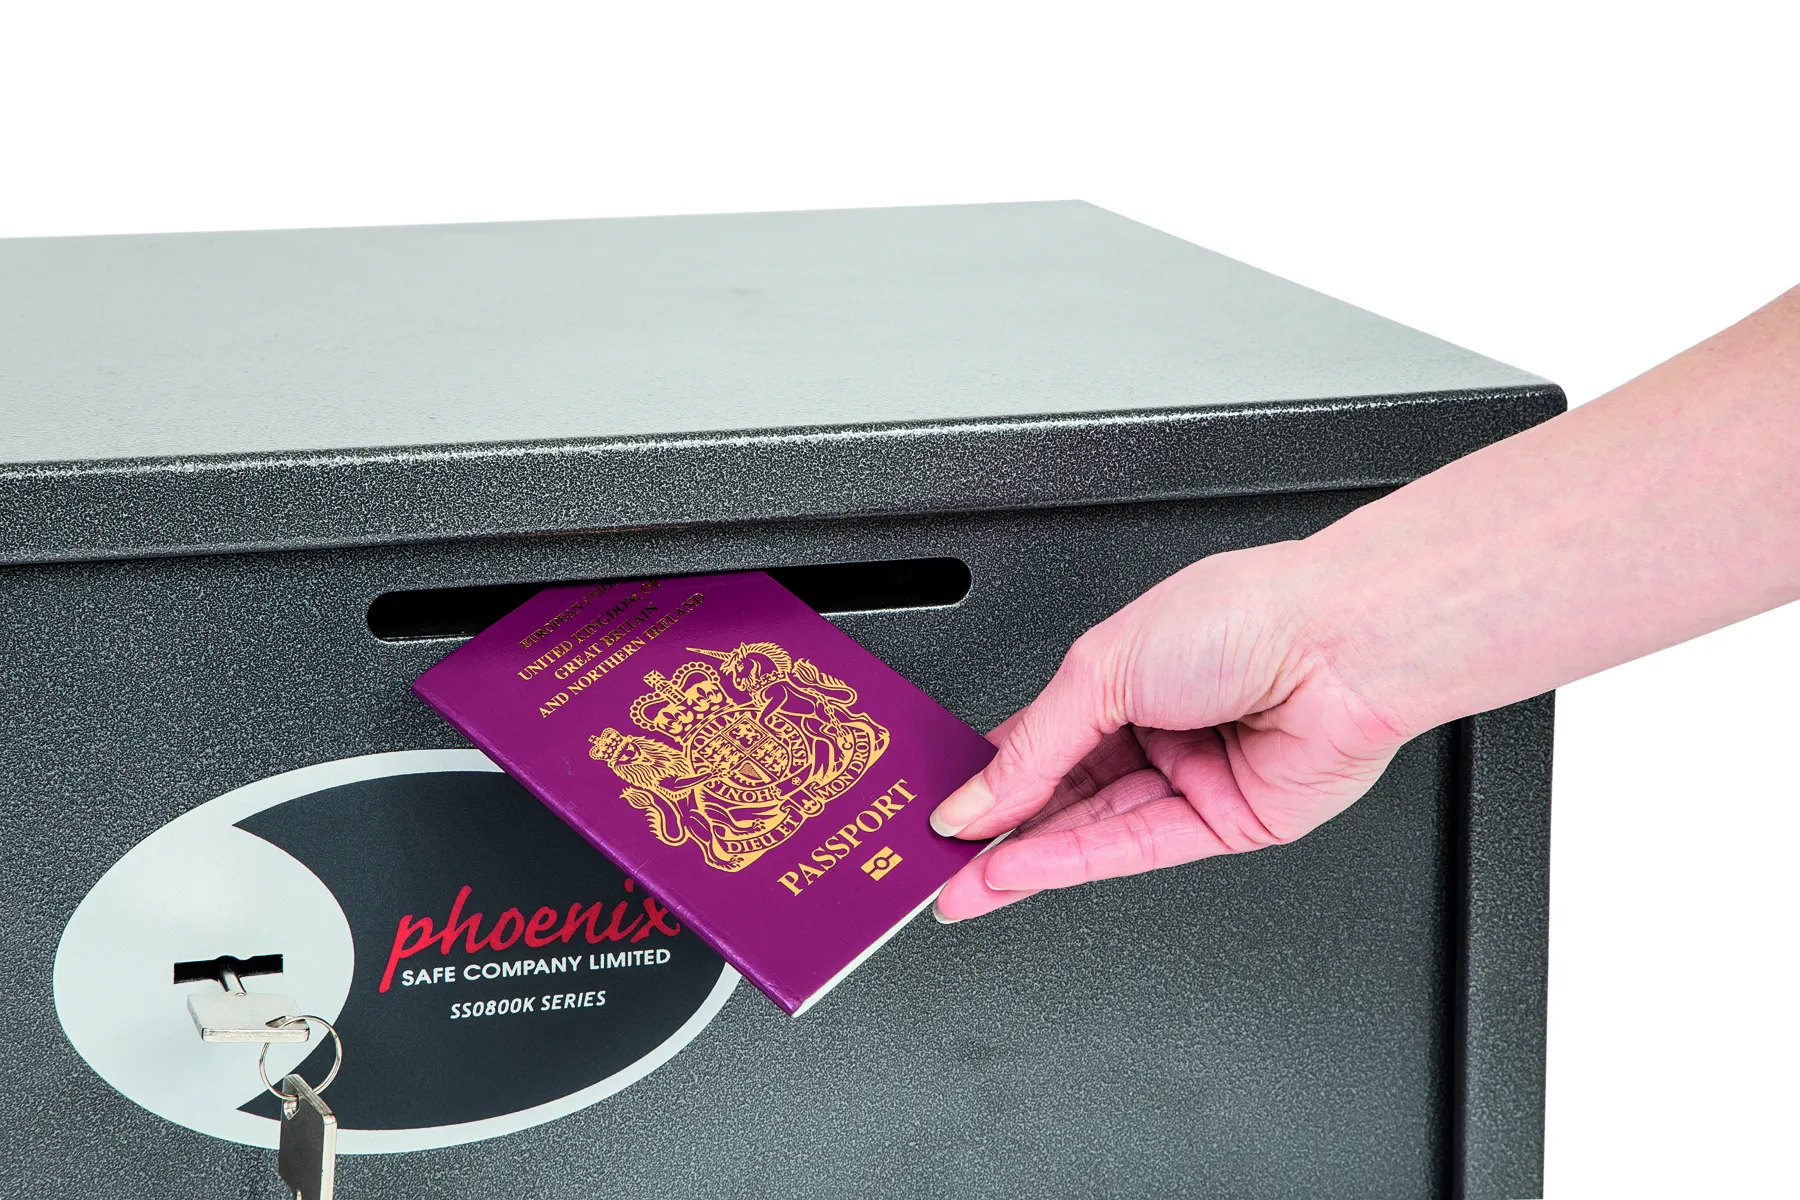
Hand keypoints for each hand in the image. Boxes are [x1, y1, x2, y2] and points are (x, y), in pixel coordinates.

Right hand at [930, 540, 1413, 920]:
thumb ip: (1033, 746)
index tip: (937, 810)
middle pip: (1061, 795)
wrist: (1340, 642)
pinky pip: (1134, 850)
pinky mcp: (1225, 825)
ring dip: (1023, 859)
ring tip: (962, 882)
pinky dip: (1072, 863)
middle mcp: (1158, 729)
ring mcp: (1190, 778)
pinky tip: (1020, 871)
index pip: (1037, 740)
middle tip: (936, 864)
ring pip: (1091, 830)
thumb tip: (976, 798)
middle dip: (996, 832)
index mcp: (1125, 674)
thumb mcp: (1103, 667)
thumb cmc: (1244, 615)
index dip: (985, 778)